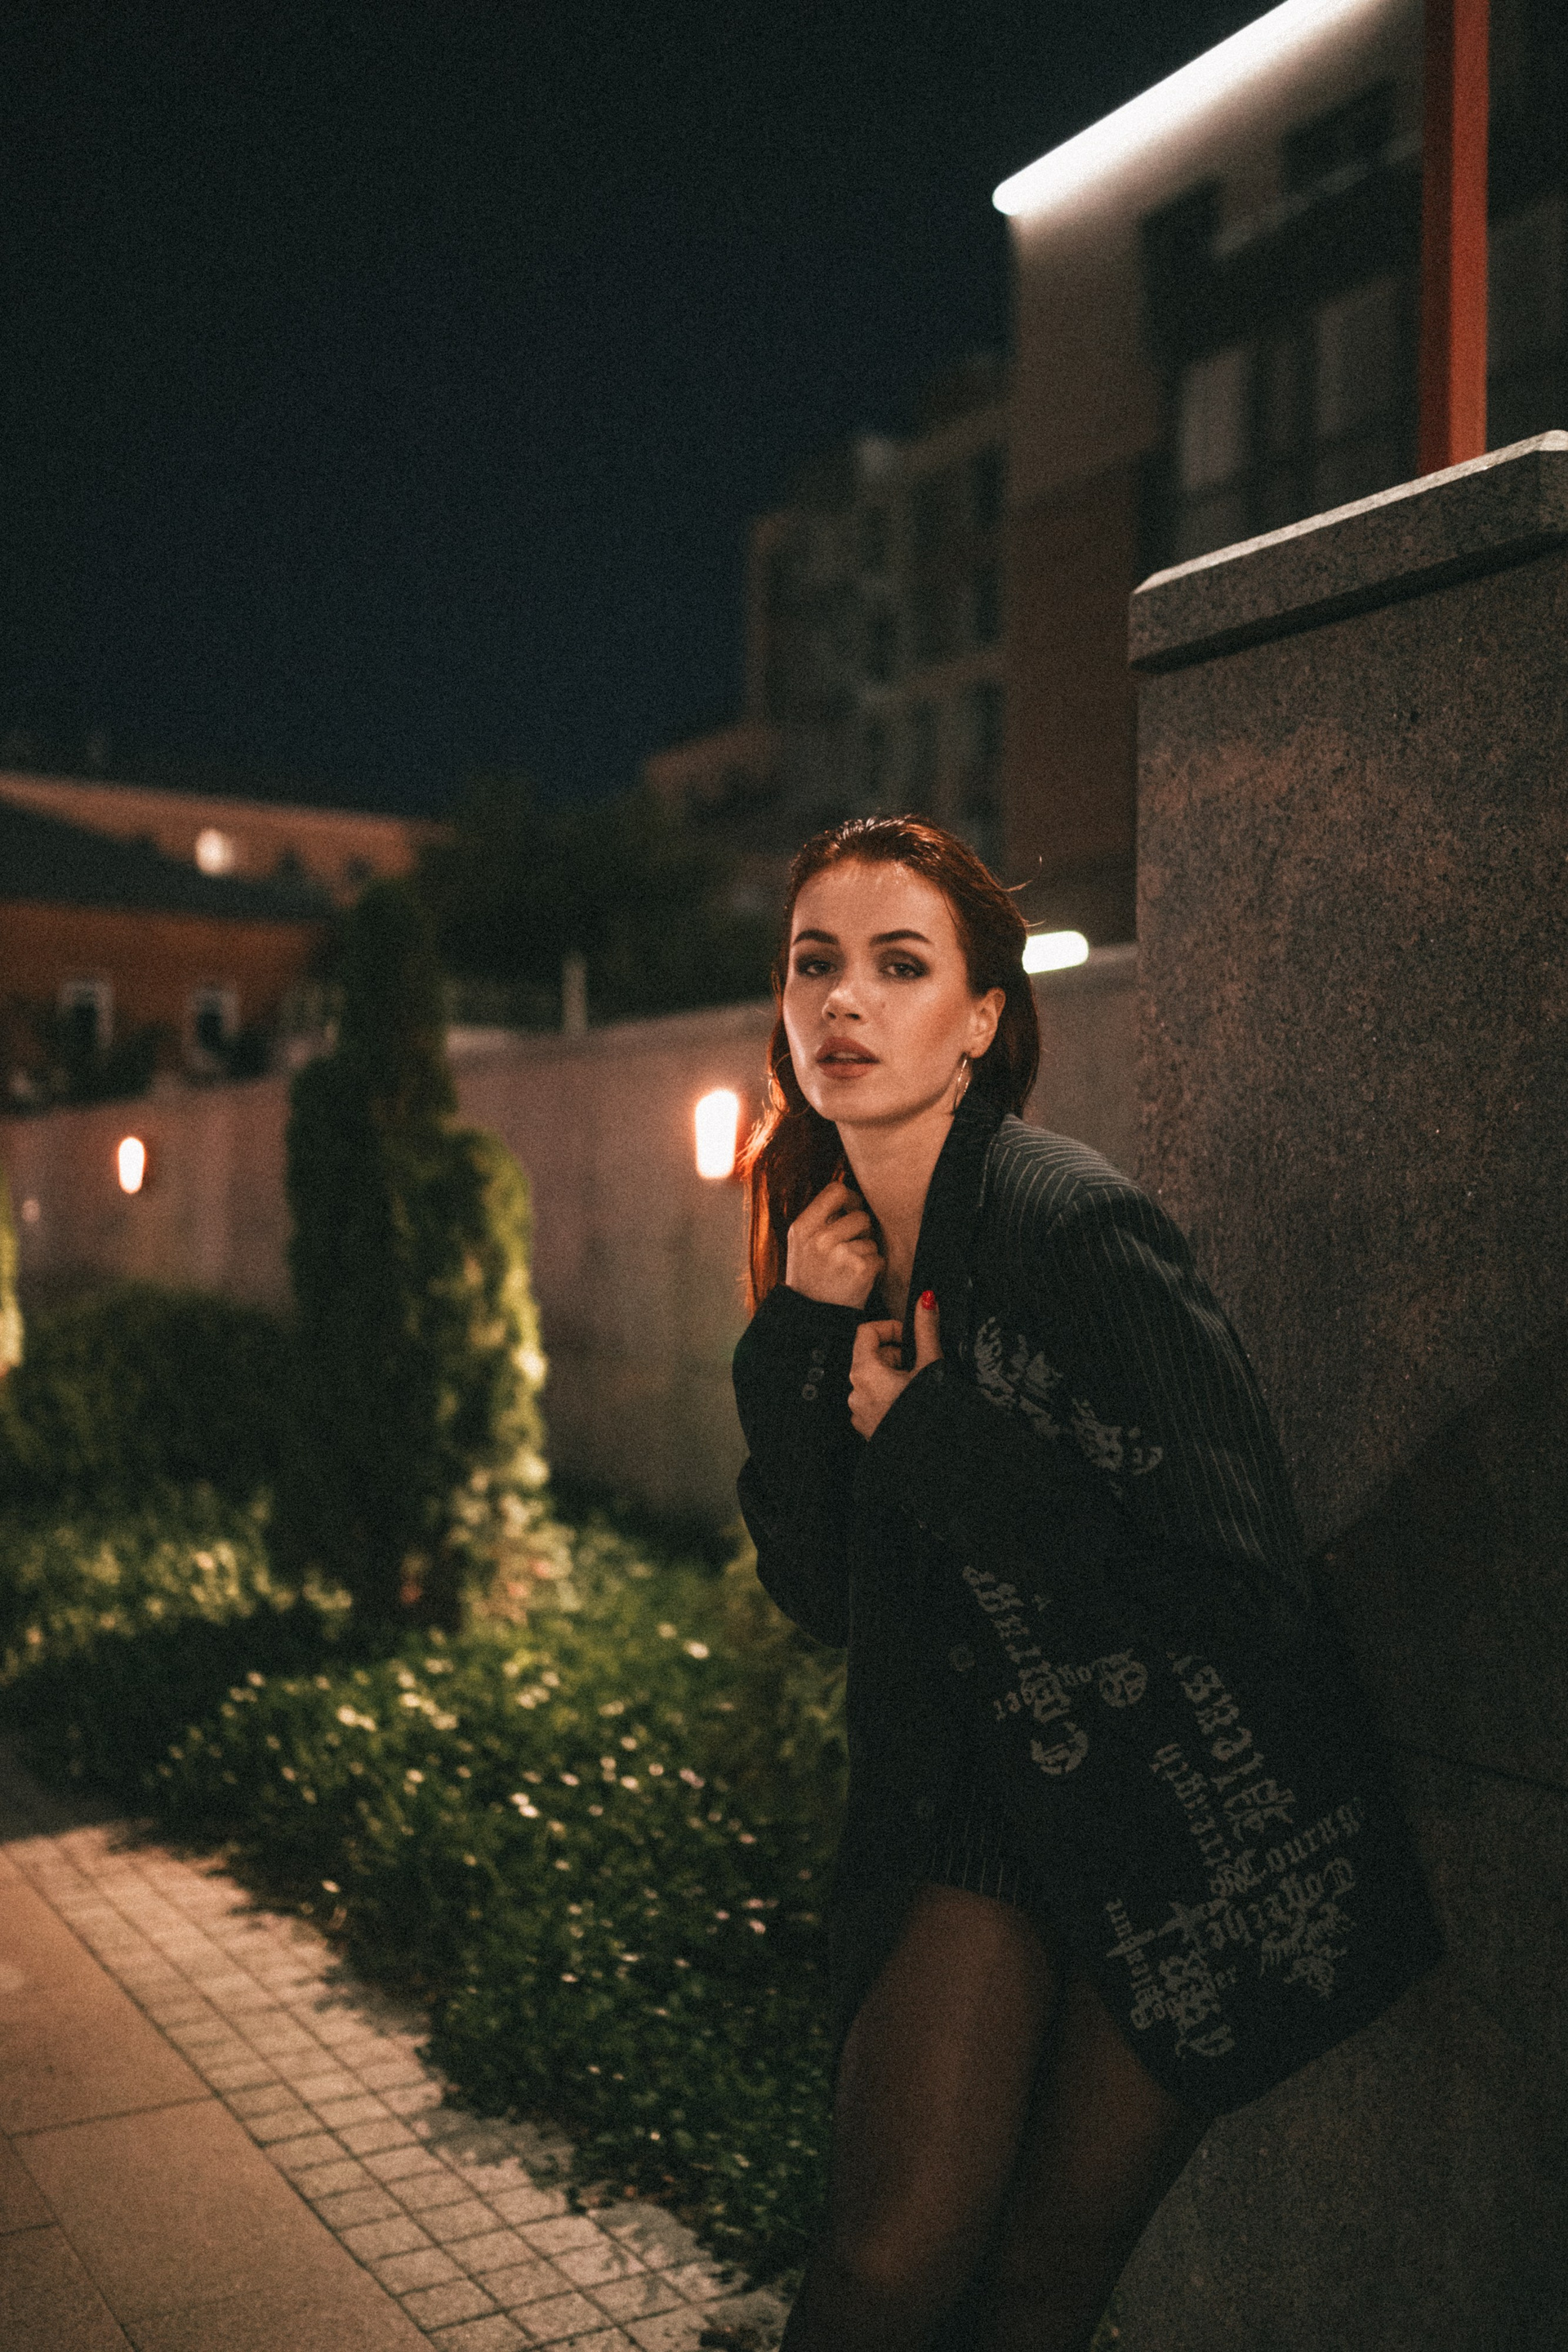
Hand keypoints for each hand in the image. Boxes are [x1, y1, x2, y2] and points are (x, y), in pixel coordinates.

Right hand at [786, 1179, 884, 1307]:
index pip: (835, 1190)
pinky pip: (878, 1258)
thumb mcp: (801, 1243)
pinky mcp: (860, 1270)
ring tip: (848, 1269)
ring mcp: (840, 1254)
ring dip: (866, 1253)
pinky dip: (873, 1269)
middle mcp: (820, 1238)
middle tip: (849, 1249)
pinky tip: (857, 1280)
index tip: (851, 1211)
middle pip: (860, 1216)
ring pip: (871, 1240)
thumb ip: (821, 1219)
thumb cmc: (810, 1276)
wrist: (811, 1316)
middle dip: (861, 1232)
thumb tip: (850, 1195)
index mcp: (803, 1227)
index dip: (850, 1198)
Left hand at [849, 1290, 940, 1439]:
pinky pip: (873, 1400)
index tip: (909, 1337)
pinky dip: (889, 1396)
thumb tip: (926, 1301)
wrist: (934, 1456)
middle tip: (919, 1366)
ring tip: (918, 1387)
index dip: (890, 1328)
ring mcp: (858, 1411)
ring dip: (894, 1376)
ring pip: (873, 1379)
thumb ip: (926, 1330)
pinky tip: (910, 1404)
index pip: (866, 1331)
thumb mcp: (931, 1365)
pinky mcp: (865, 1427)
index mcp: (865, 1372)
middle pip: (871, 1356)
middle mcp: (855, 1391)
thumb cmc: (931, 1412)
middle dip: (896, 1355)